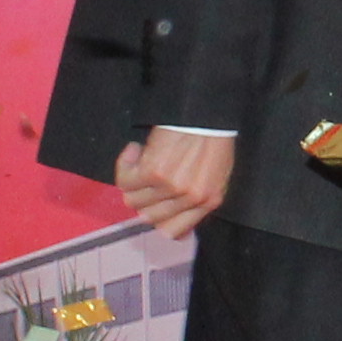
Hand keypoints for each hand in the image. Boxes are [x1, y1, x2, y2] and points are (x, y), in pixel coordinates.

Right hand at [115, 128, 234, 237]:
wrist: (205, 110)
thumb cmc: (212, 135)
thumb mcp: (216, 173)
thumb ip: (197, 196)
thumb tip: (174, 208)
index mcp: (208, 201)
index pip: (173, 231)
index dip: (158, 220)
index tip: (153, 205)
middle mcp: (190, 199)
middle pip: (149, 217)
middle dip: (142, 197)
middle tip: (145, 175)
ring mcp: (171, 188)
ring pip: (133, 200)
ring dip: (131, 179)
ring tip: (141, 157)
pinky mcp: (154, 173)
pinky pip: (125, 181)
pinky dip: (125, 165)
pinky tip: (134, 150)